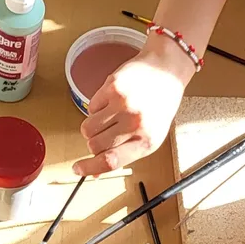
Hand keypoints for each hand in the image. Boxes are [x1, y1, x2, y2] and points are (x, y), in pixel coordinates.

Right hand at [72, 47, 188, 175]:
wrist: (167, 71)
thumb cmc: (159, 107)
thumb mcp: (149, 136)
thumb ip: (123, 154)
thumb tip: (96, 172)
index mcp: (146, 141)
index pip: (111, 161)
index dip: (90, 167)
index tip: (77, 169)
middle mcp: (135, 124)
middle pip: (95, 145)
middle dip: (94, 143)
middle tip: (105, 134)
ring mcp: (123, 105)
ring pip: (88, 128)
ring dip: (92, 127)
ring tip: (108, 117)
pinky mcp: (113, 88)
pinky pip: (90, 108)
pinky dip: (97, 108)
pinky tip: (112, 102)